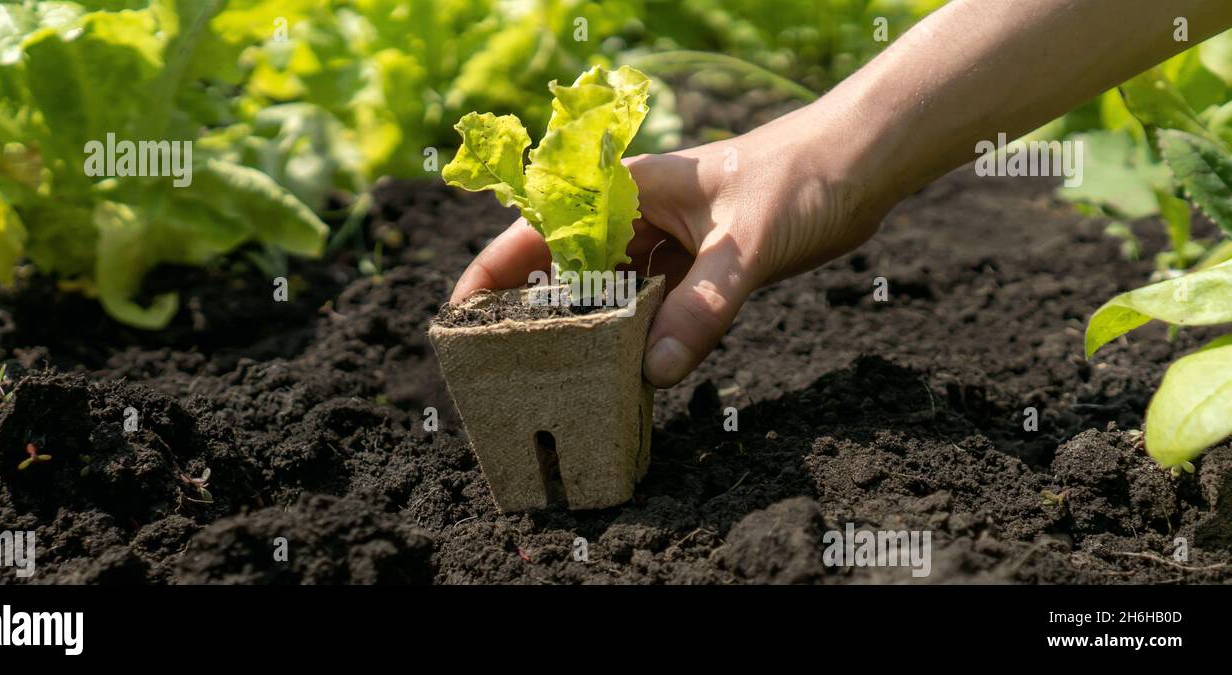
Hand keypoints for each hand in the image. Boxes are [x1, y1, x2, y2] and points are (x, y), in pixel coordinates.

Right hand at [449, 101, 890, 386]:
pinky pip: (652, 313)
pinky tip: (634, 380)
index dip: (491, 274)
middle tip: (511, 375)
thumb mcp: (745, 244)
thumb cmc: (799, 178)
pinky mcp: (694, 270)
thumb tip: (656, 374)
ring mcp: (664, 246)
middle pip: (566, 273)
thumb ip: (702, 307)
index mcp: (625, 191)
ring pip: (609, 299)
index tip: (458, 319)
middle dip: (539, 319)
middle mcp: (634, 219)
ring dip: (594, 339)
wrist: (859, 166)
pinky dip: (642, 344)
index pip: (538, 231)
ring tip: (567, 389)